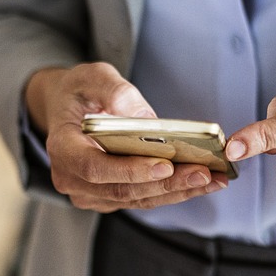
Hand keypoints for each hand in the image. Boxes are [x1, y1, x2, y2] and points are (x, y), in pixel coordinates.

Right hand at [24, 62, 227, 212]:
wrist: (67, 110)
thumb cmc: (79, 92)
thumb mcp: (92, 76)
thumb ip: (115, 91)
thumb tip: (147, 119)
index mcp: (62, 148)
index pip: (95, 167)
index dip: (130, 170)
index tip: (165, 165)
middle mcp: (72, 179)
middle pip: (123, 189)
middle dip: (167, 184)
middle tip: (204, 173)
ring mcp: (90, 194)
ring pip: (137, 199)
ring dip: (178, 192)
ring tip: (213, 180)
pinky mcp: (109, 198)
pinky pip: (143, 199)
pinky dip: (173, 192)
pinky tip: (202, 182)